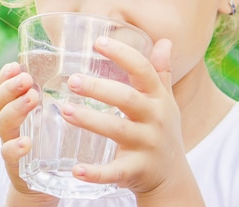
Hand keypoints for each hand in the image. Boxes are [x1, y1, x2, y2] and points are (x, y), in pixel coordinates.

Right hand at [0, 63, 57, 206]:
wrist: (46, 179)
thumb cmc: (53, 140)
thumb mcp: (55, 115)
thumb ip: (64, 94)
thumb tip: (89, 67)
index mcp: (18, 106)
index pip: (6, 85)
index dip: (7, 75)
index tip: (16, 65)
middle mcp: (11, 121)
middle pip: (0, 101)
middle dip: (11, 88)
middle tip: (26, 79)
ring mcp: (10, 141)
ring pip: (3, 123)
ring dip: (15, 109)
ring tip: (31, 98)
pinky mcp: (15, 164)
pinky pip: (9, 154)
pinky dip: (15, 147)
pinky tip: (25, 142)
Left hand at [61, 37, 203, 205]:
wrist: (172, 176)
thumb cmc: (161, 131)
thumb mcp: (165, 101)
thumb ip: (161, 73)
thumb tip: (164, 41)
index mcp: (158, 99)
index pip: (142, 70)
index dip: (122, 54)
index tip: (98, 42)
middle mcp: (154, 119)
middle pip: (126, 99)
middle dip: (99, 89)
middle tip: (72, 80)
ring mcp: (146, 145)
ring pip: (117, 130)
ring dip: (90, 120)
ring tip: (66, 111)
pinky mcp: (136, 170)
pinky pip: (115, 171)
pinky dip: (96, 173)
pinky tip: (76, 170)